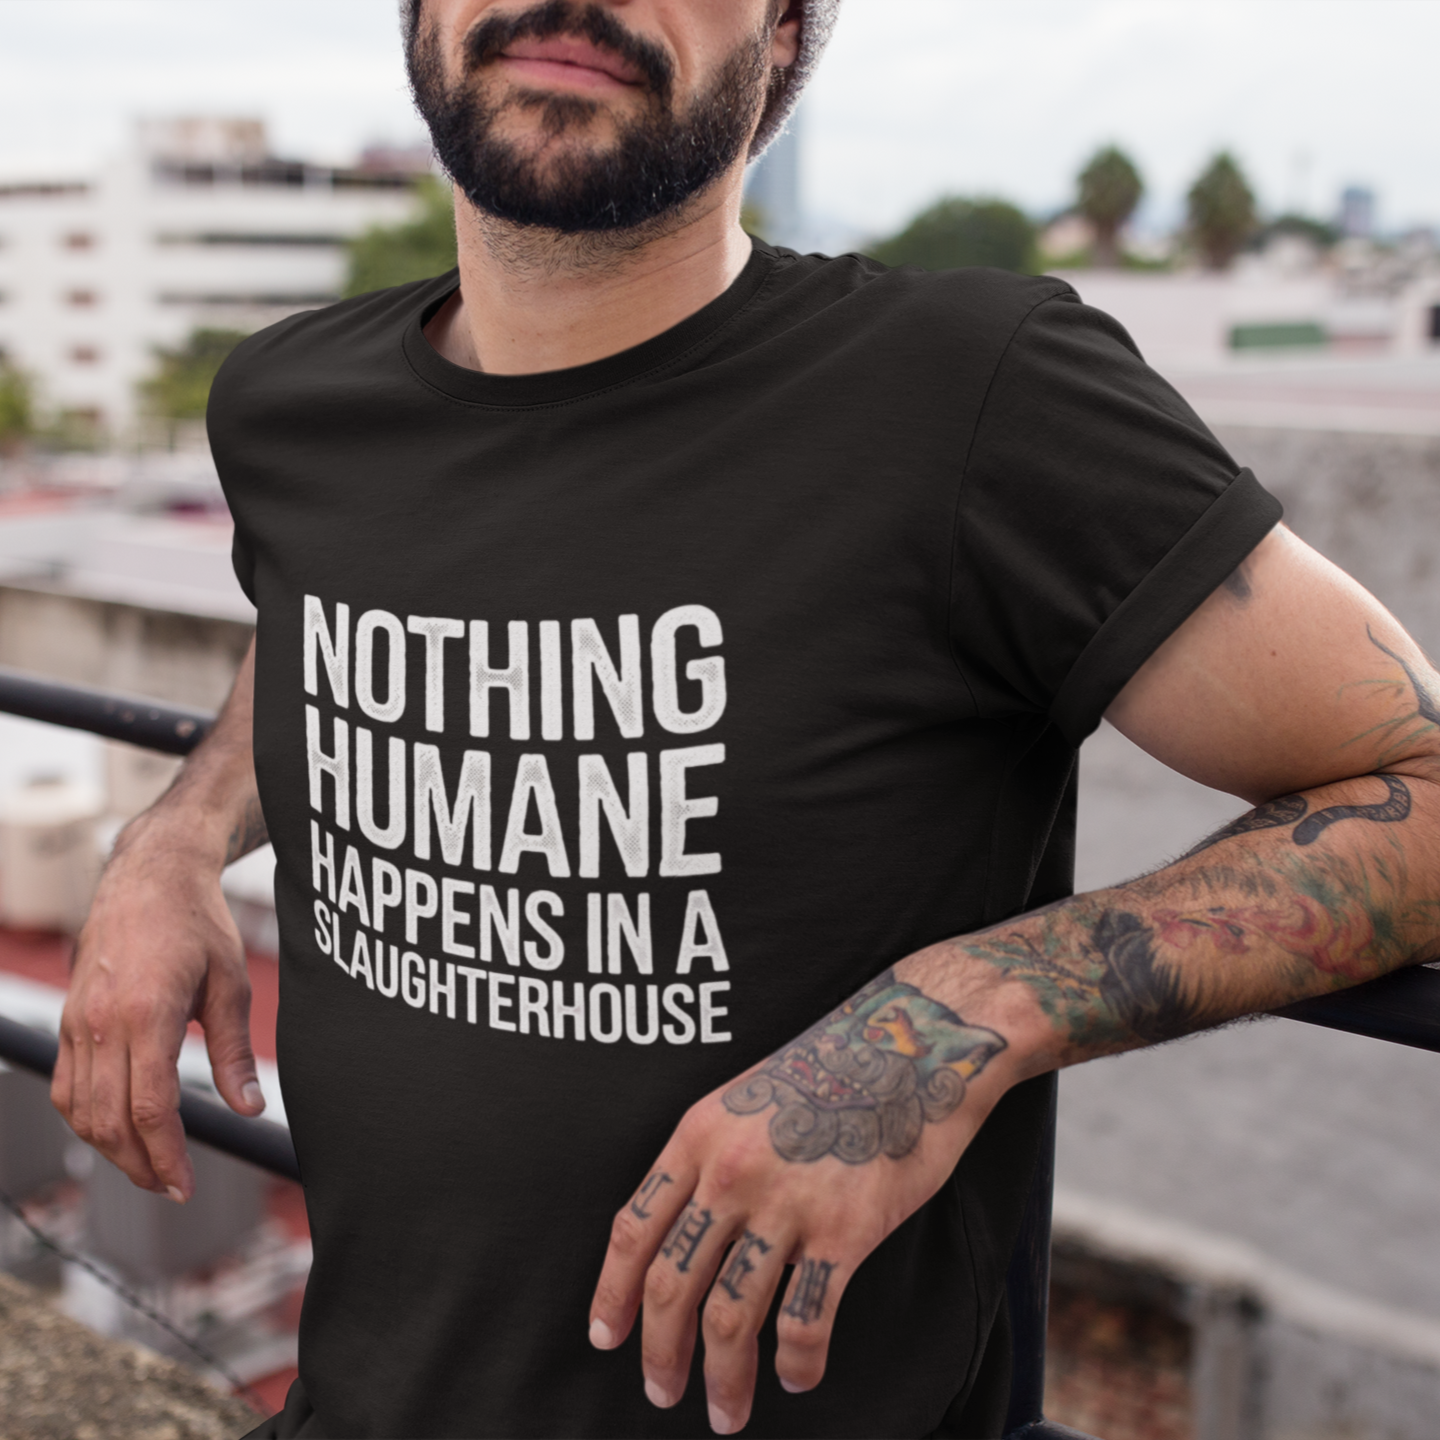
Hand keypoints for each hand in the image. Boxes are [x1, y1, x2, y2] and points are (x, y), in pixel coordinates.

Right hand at [51, 816, 264, 1201]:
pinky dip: (88, 1119)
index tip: (186, 1185)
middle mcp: (102, 1022)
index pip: (149, 1107)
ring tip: (151, 1165)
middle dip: (140, 1165)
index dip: (166, 1156)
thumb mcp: (231, 984)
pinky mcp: (68, 1020)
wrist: (151, 876)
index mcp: (147, 1012)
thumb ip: (236, 1051)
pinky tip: (118, 1130)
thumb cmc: (198, 923)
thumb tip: (250, 1108)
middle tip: (172, 1187)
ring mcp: (77, 1022)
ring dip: (111, 1149)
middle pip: (108, 1121)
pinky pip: (66, 1086)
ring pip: (80, 1111)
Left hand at [587, 967, 1012, 1433]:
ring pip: (730, 1317)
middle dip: (661, 1353)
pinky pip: (805, 1321)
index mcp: (698, 1136)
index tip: (605, 1336)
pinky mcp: (845, 1231)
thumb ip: (709, 1159)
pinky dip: (797, 1363)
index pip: (634, 1229)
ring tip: (724, 1413)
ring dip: (722, 1380)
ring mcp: (786, 1203)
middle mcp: (731, 1172)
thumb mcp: (744, 1097)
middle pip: (672, 1285)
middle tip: (660, 1391)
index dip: (613, 1292)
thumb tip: (685, 1234)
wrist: (910, 1045)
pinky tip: (798, 1377)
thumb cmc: (831, 1068)